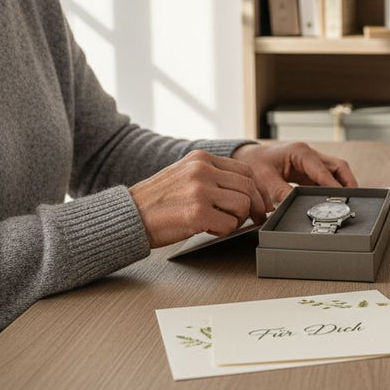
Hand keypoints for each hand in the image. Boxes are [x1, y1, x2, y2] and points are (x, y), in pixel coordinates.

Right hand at [128, 150, 266, 247]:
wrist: (130, 215)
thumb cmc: (157, 200)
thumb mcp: (184, 174)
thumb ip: (212, 175)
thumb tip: (245, 189)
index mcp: (201, 158)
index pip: (245, 170)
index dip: (256, 189)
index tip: (258, 202)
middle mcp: (202, 170)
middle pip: (248, 186)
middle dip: (254, 206)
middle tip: (252, 218)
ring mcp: (200, 190)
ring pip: (243, 204)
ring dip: (238, 219)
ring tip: (222, 223)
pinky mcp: (197, 213)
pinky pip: (229, 224)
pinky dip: (224, 231)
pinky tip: (210, 229)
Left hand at [231, 142, 358, 207]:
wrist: (247, 158)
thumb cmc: (255, 163)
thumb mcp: (265, 179)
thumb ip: (281, 192)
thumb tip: (296, 204)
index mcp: (300, 152)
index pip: (323, 169)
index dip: (333, 184)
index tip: (341, 197)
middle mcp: (309, 154)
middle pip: (338, 167)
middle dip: (348, 182)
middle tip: (353, 199)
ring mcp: (311, 161)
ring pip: (336, 171)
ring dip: (342, 185)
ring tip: (346, 201)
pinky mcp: (309, 170)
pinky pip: (327, 178)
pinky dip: (332, 188)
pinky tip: (332, 200)